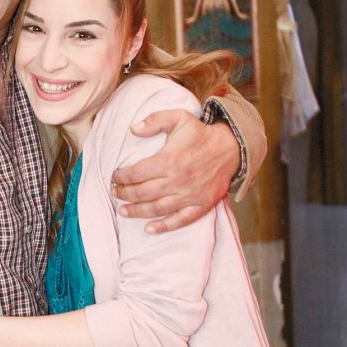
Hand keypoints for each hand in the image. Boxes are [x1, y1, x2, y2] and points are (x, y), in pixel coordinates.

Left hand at [111, 110, 238, 232]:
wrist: (232, 148)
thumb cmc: (201, 134)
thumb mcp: (178, 118)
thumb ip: (154, 120)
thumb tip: (132, 129)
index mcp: (169, 160)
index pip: (136, 173)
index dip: (121, 177)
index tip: (114, 177)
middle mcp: (177, 180)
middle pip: (142, 193)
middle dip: (124, 194)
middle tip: (115, 192)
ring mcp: (190, 195)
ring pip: (157, 209)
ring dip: (136, 211)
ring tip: (123, 211)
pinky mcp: (201, 205)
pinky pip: (180, 220)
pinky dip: (163, 226)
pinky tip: (149, 229)